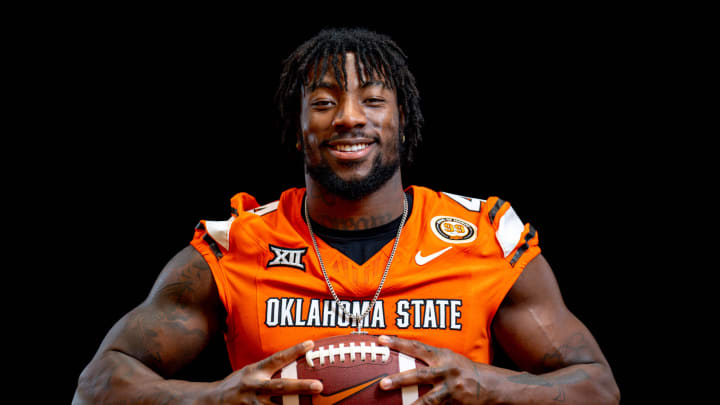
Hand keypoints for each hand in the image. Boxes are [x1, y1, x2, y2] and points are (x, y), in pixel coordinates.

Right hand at [211, 340, 322, 403]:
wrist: (209, 401)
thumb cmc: (235, 385)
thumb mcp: (248, 372)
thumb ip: (266, 371)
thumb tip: (292, 364)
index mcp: (255, 371)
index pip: (277, 358)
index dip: (294, 351)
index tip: (310, 344)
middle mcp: (254, 387)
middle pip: (281, 386)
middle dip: (300, 386)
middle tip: (319, 385)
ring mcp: (251, 404)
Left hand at [378, 335, 507, 403]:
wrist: (490, 385)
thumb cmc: (463, 369)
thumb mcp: (448, 358)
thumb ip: (429, 358)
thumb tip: (401, 355)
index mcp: (441, 356)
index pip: (416, 347)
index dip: (398, 343)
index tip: (381, 339)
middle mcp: (445, 371)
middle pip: (419, 375)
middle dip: (400, 380)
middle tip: (382, 384)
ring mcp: (451, 389)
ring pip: (429, 399)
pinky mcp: (455, 404)